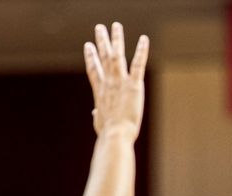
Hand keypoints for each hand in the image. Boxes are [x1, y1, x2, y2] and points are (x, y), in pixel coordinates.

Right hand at [84, 22, 148, 137]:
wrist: (115, 134)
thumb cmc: (108, 133)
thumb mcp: (99, 122)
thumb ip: (97, 115)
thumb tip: (94, 114)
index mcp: (100, 92)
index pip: (93, 70)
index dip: (90, 57)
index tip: (88, 45)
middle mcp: (108, 83)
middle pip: (103, 57)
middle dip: (101, 41)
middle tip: (99, 28)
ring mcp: (120, 82)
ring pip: (117, 55)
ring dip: (116, 39)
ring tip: (115, 26)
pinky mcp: (134, 85)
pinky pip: (138, 64)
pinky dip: (141, 51)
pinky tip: (144, 39)